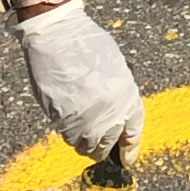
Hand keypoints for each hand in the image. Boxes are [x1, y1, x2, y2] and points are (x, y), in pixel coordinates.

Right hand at [17, 0, 143, 159]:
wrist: (56, 33)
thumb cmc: (85, 43)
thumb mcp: (114, 66)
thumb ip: (119, 94)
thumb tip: (118, 119)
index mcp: (125, 94)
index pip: (133, 131)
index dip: (130, 147)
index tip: (126, 157)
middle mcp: (108, 109)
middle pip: (109, 143)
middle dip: (105, 145)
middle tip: (100, 142)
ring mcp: (84, 116)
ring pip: (87, 146)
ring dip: (86, 142)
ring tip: (82, 128)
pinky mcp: (61, 118)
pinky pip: (69, 138)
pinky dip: (70, 135)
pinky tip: (69, 121)